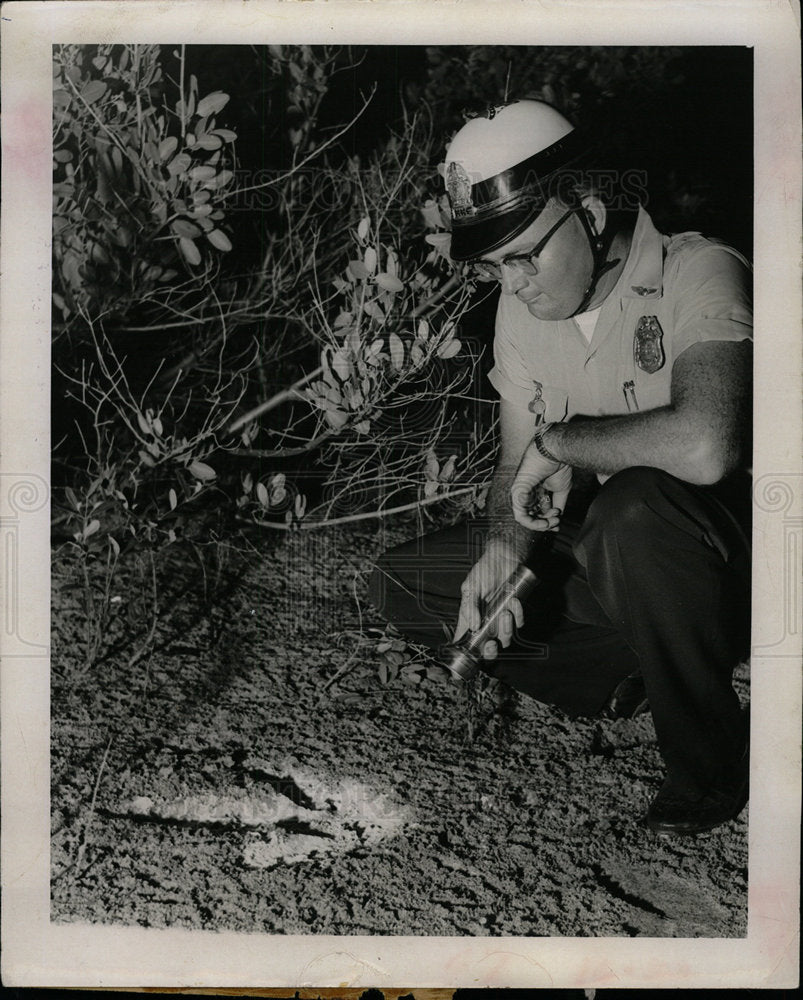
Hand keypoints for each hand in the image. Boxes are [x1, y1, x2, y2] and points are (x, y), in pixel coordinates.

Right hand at [454, 540, 522, 661]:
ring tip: (504, 612)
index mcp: (470, 619)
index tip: (463, 667)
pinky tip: (513, 601)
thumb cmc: (483, 571)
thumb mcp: (471, 587)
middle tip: (492, 644)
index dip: (464, 655)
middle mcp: (485, 623)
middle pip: (488, 649)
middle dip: (490, 651)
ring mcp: (501, 619)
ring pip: (505, 639)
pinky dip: (518, 615)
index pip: (464, 641)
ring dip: (506, 629)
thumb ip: (470, 606)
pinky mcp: (515, 613)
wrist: (503, 559)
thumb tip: (474, 626)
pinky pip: (519, 624)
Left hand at [511, 441, 571, 530]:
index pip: (537, 512)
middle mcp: (526, 493)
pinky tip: (544, 522)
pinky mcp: (518, 492)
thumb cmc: (558, 466)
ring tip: (552, 521)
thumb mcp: (561, 490)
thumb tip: (557, 518)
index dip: (547, 522)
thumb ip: (558, 504)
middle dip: (545, 524)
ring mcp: (520, 493)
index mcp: (536, 492)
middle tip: (557, 521)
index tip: (558, 525)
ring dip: (540, 525)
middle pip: (531, 517)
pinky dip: (532, 522)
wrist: (556, 453)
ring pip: (524, 519)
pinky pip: (520, 515)